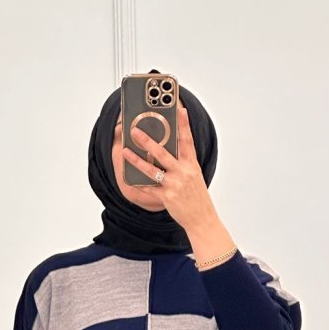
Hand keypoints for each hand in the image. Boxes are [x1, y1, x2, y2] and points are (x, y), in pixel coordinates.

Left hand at [123, 103, 216, 232]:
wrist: (202, 219)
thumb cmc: (197, 197)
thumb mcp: (194, 176)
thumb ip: (182, 163)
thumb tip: (166, 152)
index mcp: (192, 165)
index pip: (188, 140)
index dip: (184, 124)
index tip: (180, 109)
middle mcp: (183, 173)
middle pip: (163, 153)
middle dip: (147, 140)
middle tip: (135, 131)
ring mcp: (174, 185)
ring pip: (152, 170)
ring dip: (136, 160)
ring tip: (126, 151)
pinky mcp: (167, 198)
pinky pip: (149, 189)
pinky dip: (139, 183)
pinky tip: (129, 177)